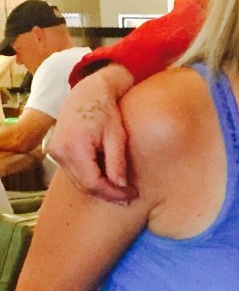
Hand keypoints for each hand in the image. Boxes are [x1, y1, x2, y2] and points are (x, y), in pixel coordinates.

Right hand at [47, 64, 136, 203]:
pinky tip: (108, 180)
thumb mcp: (116, 137)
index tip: (131, 195)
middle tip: (129, 197)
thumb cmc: (105, 111)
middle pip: (84, 185)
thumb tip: (121, 187)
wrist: (87, 93)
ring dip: (100, 189)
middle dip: (108, 194)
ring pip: (79, 182)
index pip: (93, 182)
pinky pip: (75, 173)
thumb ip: (117, 163)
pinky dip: (91, 180)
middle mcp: (59, 152)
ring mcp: (55, 152)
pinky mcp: (58, 152)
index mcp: (74, 147)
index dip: (113, 193)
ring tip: (122, 191)